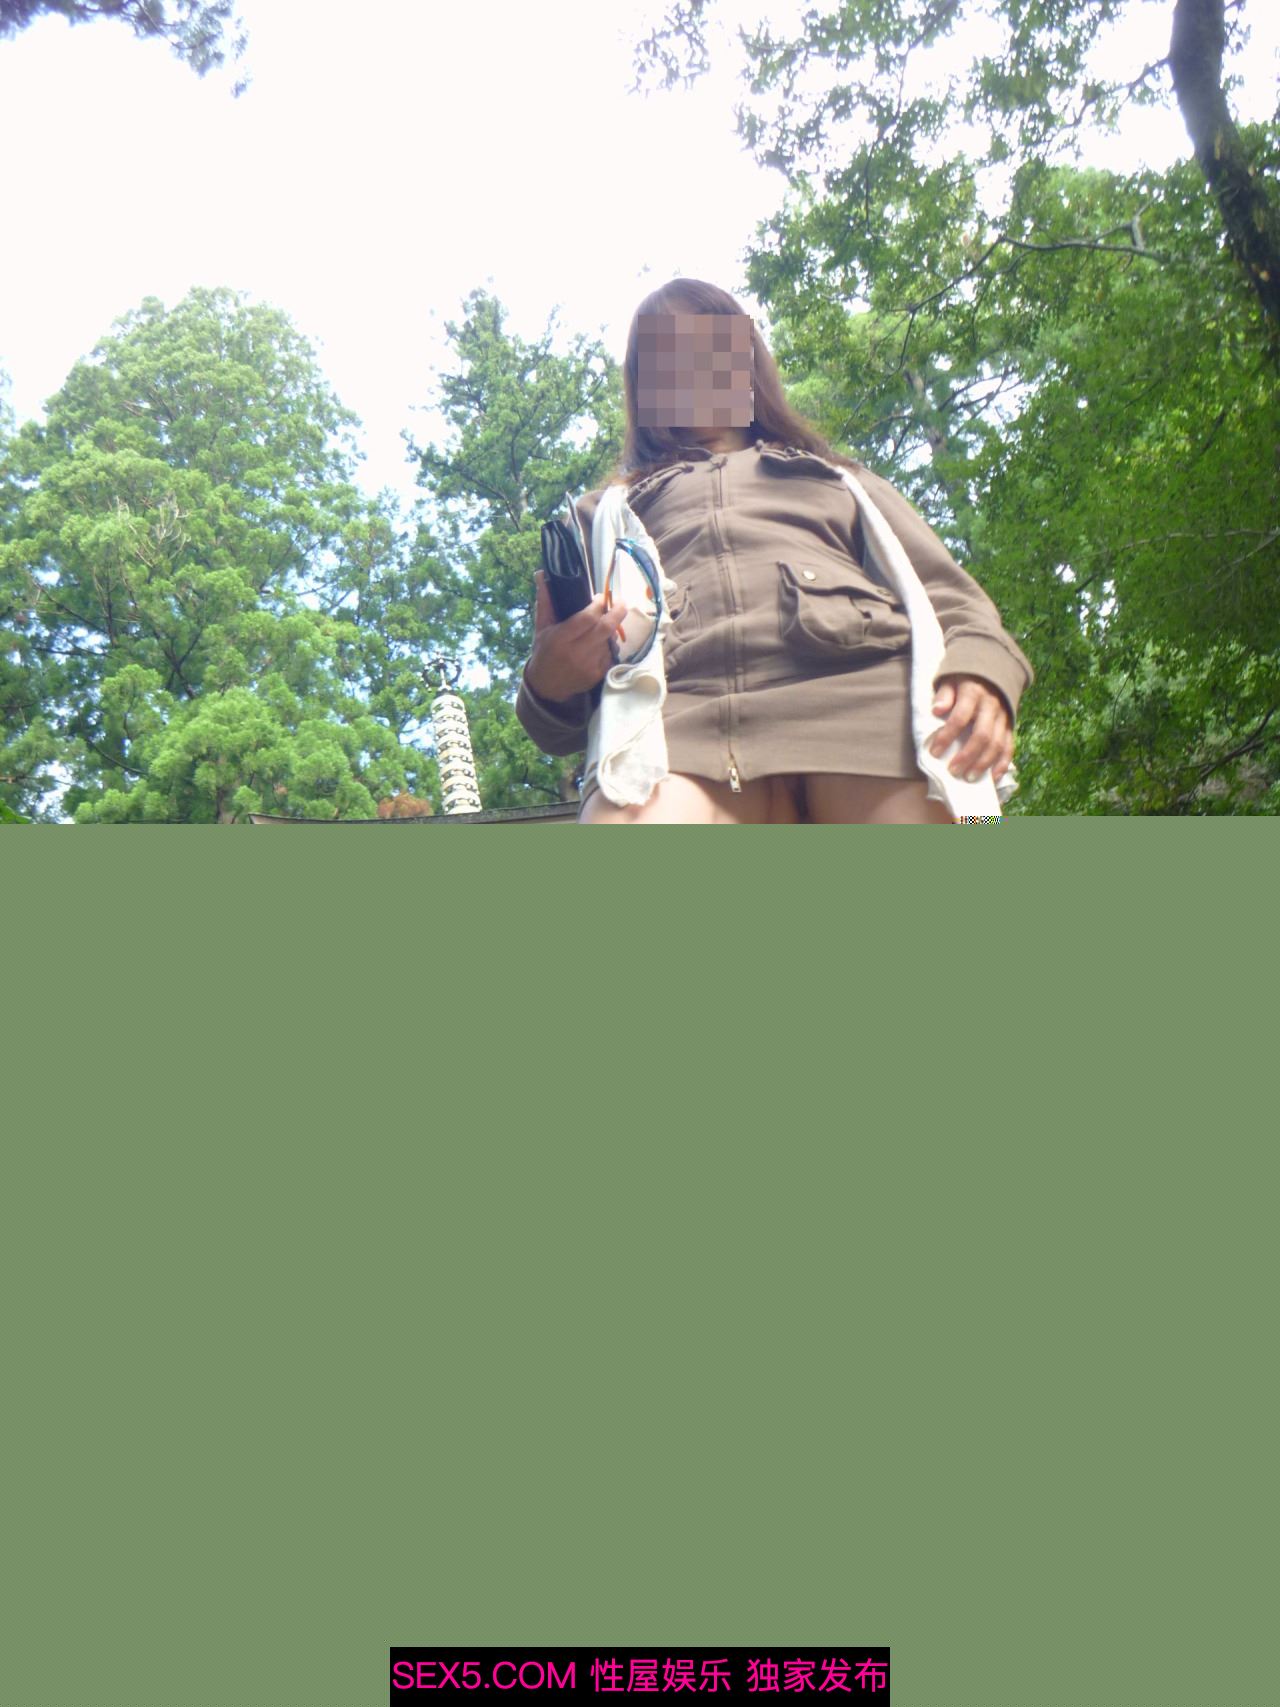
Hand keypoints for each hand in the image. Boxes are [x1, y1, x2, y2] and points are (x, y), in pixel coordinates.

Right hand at [524, 570, 628, 702]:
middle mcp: (576, 653)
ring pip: (609, 640)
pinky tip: (601, 642)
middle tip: (621, 601)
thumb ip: (545, 601)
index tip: (600, 597)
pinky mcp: (598, 675)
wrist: (547, 686)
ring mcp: (589, 665)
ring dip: (611, 629)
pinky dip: (608, 645)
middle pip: (605, 628)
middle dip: (617, 612)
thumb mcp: (541, 627)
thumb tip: (541, 574)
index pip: (587, 618)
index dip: (598, 605)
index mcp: (560, 639)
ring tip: (605, 624)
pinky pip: (611, 654)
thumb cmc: (544, 652)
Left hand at [929, 675, 1013, 784]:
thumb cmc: (964, 679)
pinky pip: (1009, 746)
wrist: (992, 671)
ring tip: (969, 778)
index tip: (934, 752)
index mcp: (974, 693)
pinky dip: (1002, 764)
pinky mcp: (1010, 726)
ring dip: (984, 763)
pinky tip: (992, 778)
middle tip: (953, 770)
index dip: (947, 736)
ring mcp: (1003, 717)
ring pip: (997, 744)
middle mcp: (991, 706)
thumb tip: (937, 710)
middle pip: (982, 735)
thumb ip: (944, 695)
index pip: (960, 718)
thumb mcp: (950, 679)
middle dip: (967, 755)